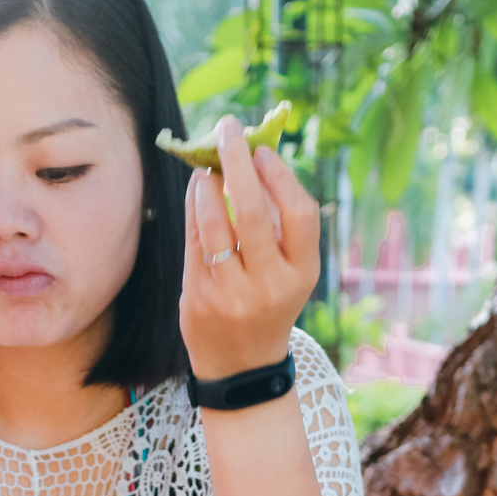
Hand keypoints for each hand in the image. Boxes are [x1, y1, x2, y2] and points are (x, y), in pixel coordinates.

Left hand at [179, 116, 320, 382]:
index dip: (281, 176)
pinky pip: (194, 241)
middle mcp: (270, 285)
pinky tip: (197, 189)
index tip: (263, 150)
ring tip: (208, 164)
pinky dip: (194, 208)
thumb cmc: (268, 303)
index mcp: (302, 274)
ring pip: (215, 224)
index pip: (300, 214)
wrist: (242, 367)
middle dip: (238, 162)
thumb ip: (280, 224)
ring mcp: (232, 294)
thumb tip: (255, 156)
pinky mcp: (199, 299)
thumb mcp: (290, 272)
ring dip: (208, 184)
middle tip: (229, 128)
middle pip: (254, 212)